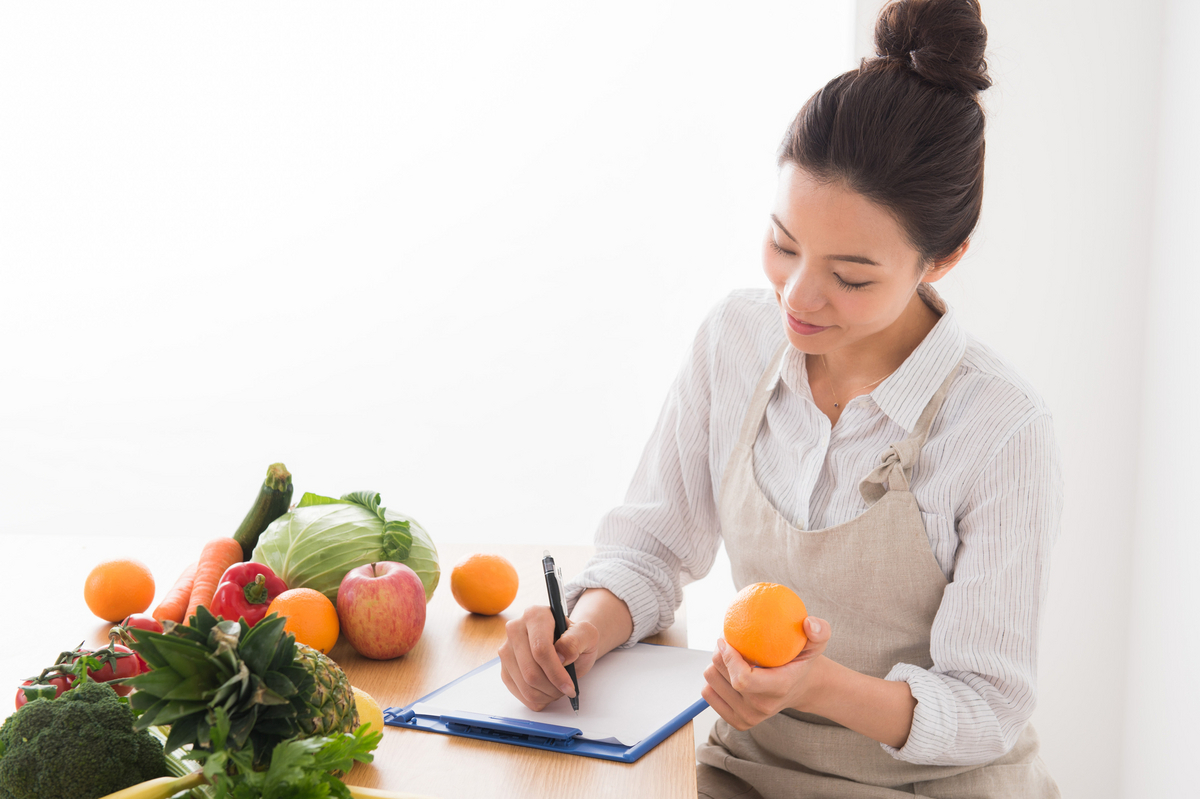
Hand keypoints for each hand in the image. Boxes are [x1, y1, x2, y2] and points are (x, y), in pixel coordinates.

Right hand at [498, 605, 598, 710]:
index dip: (556, 672)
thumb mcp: (587, 634)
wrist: (567, 644)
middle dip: (552, 687)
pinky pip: (518, 693)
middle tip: (567, 689)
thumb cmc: (576, 639)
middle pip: (530, 671)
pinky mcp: (504, 668)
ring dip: (545, 694)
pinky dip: (536, 699)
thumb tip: (561, 655)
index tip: (569, 686)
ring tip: (559, 689)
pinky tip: (548, 691)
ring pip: (524, 684)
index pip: (540, 649)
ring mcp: (506, 649)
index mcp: (535, 615)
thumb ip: (577, 640)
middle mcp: (515, 629)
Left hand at [701, 616, 830, 730]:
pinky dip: (715, 678)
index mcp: (779, 688)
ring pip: (710, 682)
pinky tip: (728, 671)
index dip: (728, 657)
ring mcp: (749, 717)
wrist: (801, 689)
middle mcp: (761, 707)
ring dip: (716, 665)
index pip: (742, 679)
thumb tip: (808, 623)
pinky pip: (708, 694)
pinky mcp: (738, 721)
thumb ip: (820, 631)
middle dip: (719, 653)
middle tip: (729, 640)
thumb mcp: (816, 644)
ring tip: (732, 656)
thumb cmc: (804, 661)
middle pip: (720, 675)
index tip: (726, 639)